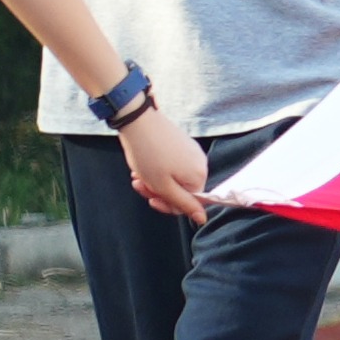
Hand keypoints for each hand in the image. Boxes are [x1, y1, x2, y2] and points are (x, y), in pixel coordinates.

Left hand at [120, 104, 211, 218]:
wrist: (139, 120)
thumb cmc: (149, 155)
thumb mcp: (163, 186)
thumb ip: (184, 204)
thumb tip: (202, 219)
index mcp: (200, 177)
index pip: (188, 203)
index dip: (167, 205)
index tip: (150, 199)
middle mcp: (201, 164)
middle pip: (180, 190)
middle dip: (158, 191)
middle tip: (138, 184)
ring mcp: (192, 152)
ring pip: (174, 177)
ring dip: (154, 180)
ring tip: (137, 174)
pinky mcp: (183, 144)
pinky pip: (173, 164)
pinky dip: (158, 168)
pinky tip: (143, 164)